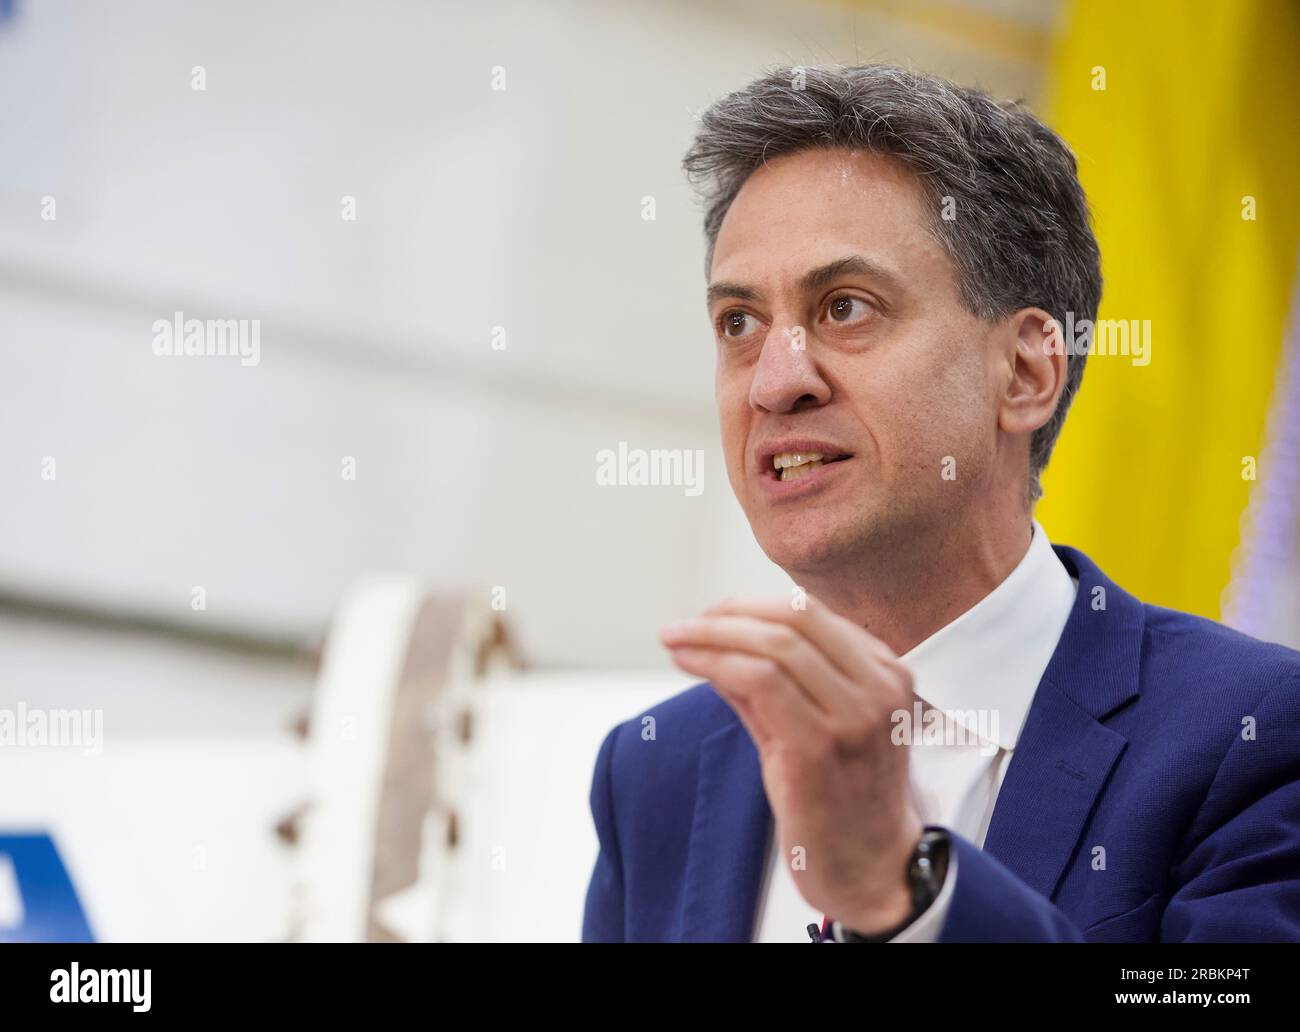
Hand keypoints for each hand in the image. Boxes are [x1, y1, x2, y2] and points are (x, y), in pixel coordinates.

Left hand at [660, 593, 923, 932]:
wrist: (874, 871)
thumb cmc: (844, 800)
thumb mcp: (819, 726)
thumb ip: (776, 682)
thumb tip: (718, 644)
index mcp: (886, 673)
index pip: (809, 613)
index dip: (750, 606)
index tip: (710, 616)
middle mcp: (878, 688)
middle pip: (792, 619)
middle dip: (726, 614)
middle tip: (684, 626)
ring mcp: (852, 717)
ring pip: (773, 645)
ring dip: (712, 636)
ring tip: (676, 641)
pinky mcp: (817, 748)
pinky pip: (758, 682)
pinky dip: (715, 664)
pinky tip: (689, 665)